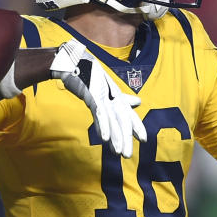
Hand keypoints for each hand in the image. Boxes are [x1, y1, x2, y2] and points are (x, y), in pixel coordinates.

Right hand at [50, 40, 146, 158]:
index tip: (144, 139)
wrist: (72, 62)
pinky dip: (102, 125)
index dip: (137, 126)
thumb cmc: (88, 74)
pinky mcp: (92, 96)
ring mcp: (102, 96)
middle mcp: (112, 96)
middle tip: (127, 155)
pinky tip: (104, 138)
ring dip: (115, 137)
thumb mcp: (106, 88)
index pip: (129, 113)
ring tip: (118, 152)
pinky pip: (98, 113)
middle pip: (121, 120)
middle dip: (125, 138)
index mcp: (116, 95)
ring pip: (111, 120)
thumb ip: (121, 98)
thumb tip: (138, 103)